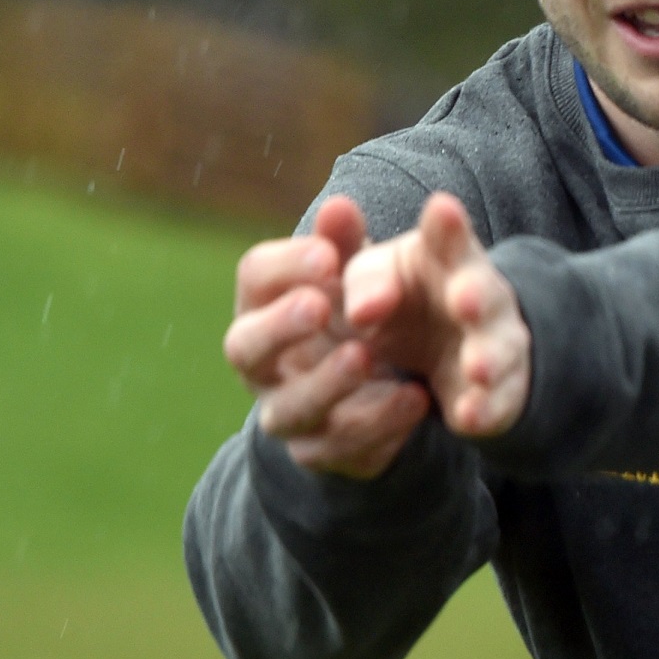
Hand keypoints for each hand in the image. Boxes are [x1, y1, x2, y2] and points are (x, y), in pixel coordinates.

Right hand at [223, 195, 431, 478]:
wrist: (371, 386)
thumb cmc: (351, 311)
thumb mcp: (353, 274)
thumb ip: (346, 243)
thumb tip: (339, 205)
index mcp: (260, 305)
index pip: (254, 279)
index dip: (286, 266)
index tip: (329, 255)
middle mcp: (259, 364)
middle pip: (244, 347)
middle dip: (280, 327)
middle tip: (320, 305)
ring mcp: (284, 412)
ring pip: (288, 408)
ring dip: (326, 383)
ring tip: (366, 356)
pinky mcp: (320, 452)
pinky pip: (339, 448)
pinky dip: (378, 424)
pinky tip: (414, 397)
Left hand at [342, 192, 530, 439]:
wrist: (444, 351)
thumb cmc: (402, 300)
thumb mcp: (376, 278)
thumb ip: (364, 280)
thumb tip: (358, 307)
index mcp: (446, 258)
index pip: (450, 237)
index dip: (448, 226)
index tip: (441, 208)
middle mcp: (478, 298)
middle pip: (484, 292)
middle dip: (476, 294)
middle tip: (464, 296)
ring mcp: (493, 346)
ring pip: (497, 350)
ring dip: (488, 358)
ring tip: (476, 367)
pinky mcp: (495, 394)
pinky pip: (494, 404)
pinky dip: (483, 409)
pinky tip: (468, 416)